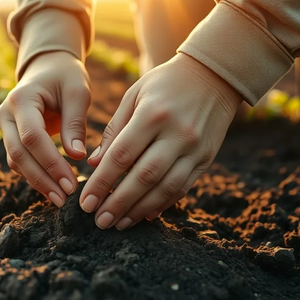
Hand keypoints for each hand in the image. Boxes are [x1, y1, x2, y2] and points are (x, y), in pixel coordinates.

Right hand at [0, 51, 90, 206]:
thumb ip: (75, 123)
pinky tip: (53, 188)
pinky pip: (19, 160)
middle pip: (18, 154)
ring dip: (37, 181)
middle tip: (64, 198)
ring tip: (61, 198)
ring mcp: (4, 126)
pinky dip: (35, 175)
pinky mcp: (10, 136)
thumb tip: (77, 157)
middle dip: (42, 179)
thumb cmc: (65, 76)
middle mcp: (5, 114)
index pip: (32, 137)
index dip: (50, 162)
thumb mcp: (77, 92)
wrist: (47, 67)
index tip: (71, 183)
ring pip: (16, 161)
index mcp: (21, 99)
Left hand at [81, 53, 241, 229]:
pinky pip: (183, 187)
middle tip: (98, 221)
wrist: (214, 75)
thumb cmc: (164, 83)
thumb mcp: (134, 96)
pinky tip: (145, 215)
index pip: (121, 156)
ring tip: (118, 223)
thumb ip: (114, 130)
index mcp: (152, 115)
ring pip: (165, 188)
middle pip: (143, 177)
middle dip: (118, 203)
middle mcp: (176, 134)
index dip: (102, 182)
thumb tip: (95, 164)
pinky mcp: (206, 158)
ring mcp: (195, 148)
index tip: (85, 202)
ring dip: (139, 209)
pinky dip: (163, 204)